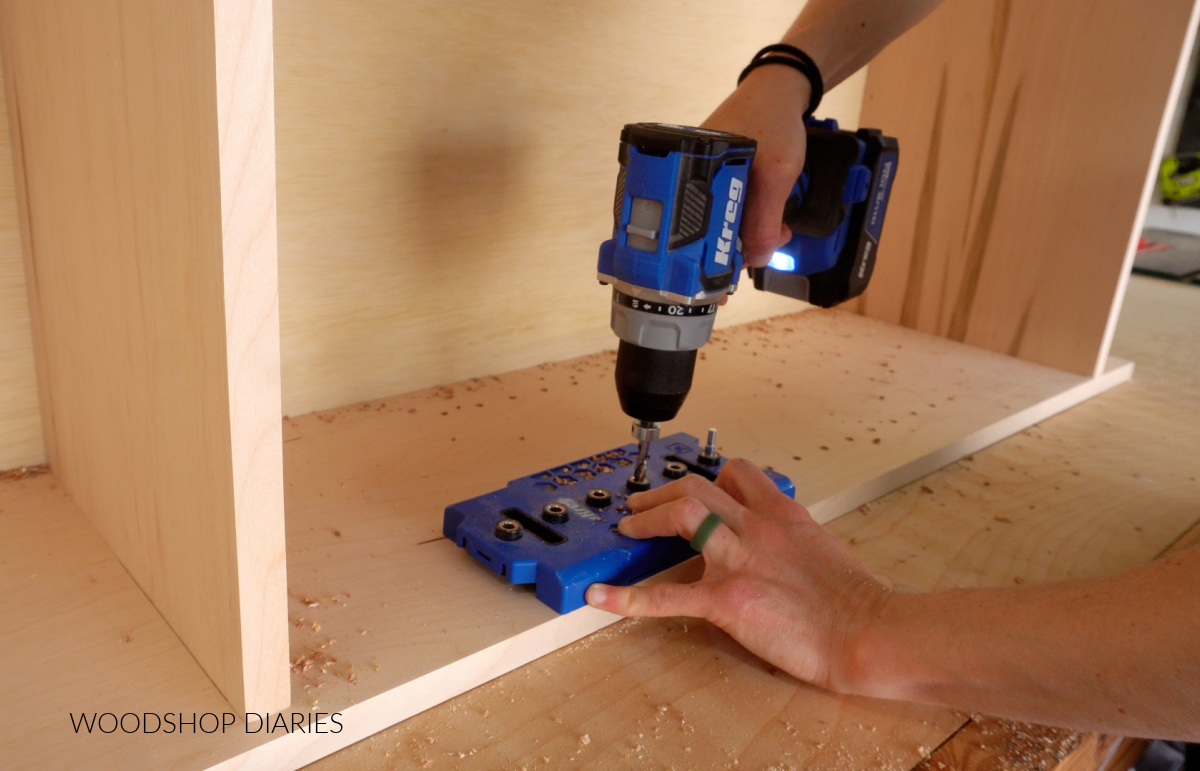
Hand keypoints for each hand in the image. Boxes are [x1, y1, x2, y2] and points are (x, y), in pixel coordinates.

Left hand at [585, 459, 891, 690]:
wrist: (868, 632)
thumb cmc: (855, 601)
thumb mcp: (823, 549)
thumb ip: (792, 538)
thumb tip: (775, 546)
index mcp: (783, 515)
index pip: (738, 474)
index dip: (709, 476)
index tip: (693, 487)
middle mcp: (757, 528)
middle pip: (697, 487)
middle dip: (661, 492)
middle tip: (640, 505)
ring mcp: (739, 561)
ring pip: (682, 516)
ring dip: (645, 519)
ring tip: (625, 529)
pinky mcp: (728, 600)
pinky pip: (667, 594)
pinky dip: (627, 596)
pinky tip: (600, 595)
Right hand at [701, 66, 812, 267]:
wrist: (779, 92)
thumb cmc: (773, 122)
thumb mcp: (777, 175)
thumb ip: (764, 222)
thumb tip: (754, 259)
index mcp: (686, 176)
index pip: (685, 235)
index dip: (703, 263)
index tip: (721, 286)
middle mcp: (685, 181)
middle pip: (700, 236)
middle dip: (731, 253)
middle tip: (760, 255)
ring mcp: (699, 182)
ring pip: (714, 228)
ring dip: (743, 239)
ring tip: (773, 234)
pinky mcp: (712, 182)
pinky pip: (722, 214)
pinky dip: (743, 224)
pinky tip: (764, 223)